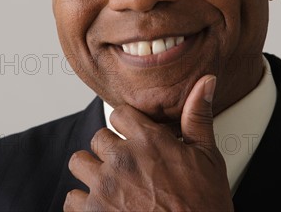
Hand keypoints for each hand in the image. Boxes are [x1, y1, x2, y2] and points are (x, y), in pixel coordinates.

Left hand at [64, 75, 233, 211]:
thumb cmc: (204, 207)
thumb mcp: (208, 158)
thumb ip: (198, 117)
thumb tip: (204, 82)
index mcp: (148, 141)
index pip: (118, 114)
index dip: (127, 127)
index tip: (134, 139)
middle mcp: (122, 159)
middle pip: (98, 138)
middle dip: (110, 151)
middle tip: (128, 169)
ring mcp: (104, 187)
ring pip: (79, 163)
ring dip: (92, 173)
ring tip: (111, 186)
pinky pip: (71, 199)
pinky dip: (83, 204)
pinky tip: (104, 207)